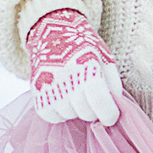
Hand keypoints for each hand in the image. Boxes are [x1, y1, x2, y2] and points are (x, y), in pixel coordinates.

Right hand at [25, 7, 122, 125]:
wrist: (52, 34)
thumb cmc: (84, 47)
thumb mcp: (105, 59)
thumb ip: (113, 84)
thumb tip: (115, 107)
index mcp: (87, 70)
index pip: (100, 102)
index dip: (110, 114)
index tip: (112, 117)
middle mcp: (67, 83)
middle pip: (87, 114)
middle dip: (94, 109)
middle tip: (91, 96)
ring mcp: (50, 92)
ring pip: (70, 116)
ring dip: (76, 109)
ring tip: (74, 91)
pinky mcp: (37, 98)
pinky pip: (53, 118)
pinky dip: (59, 112)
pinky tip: (61, 97)